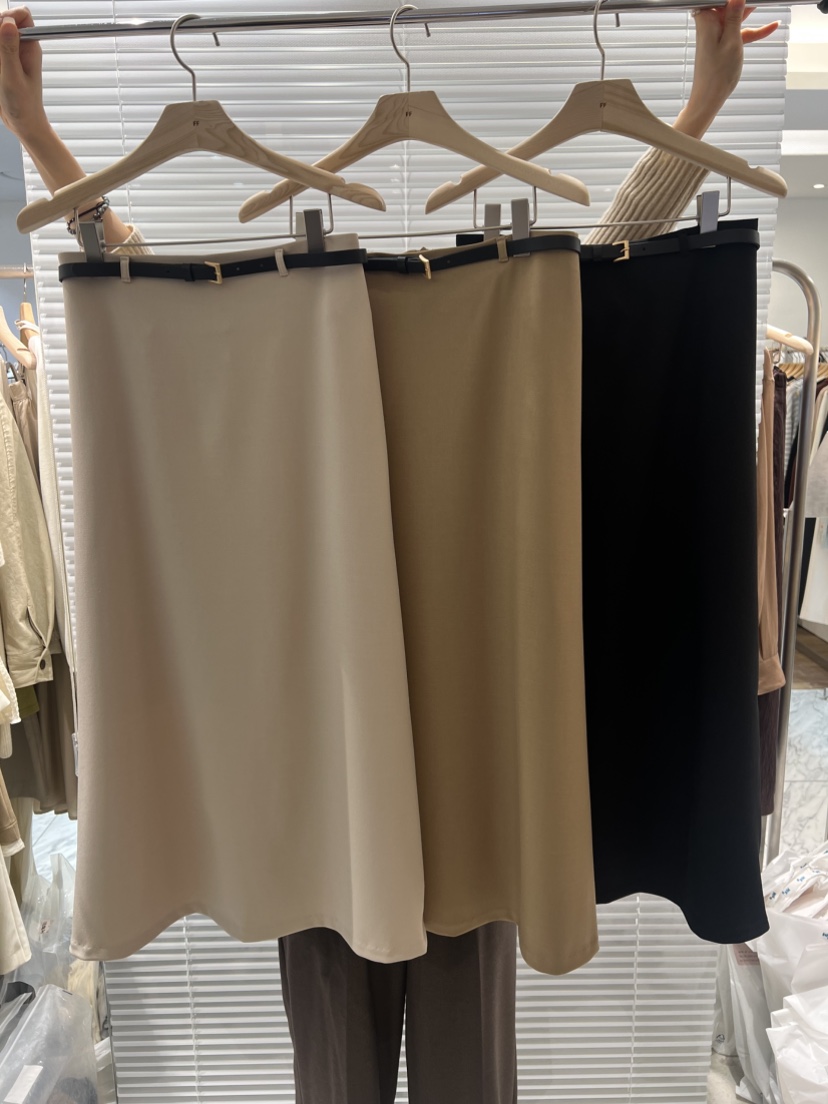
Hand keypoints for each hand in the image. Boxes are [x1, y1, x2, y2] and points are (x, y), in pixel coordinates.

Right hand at [0, 7, 48, 142]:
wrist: (23, 124)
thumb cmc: (24, 106)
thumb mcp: (13, 78)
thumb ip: (8, 50)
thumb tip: (8, 23)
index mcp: (30, 47)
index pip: (21, 15)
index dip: (8, 16)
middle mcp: (20, 47)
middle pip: (2, 21)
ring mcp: (10, 54)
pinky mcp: (2, 62)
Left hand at [677, 0, 778, 137]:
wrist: (709, 98)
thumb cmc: (716, 74)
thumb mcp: (732, 40)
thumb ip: (735, 15)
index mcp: (707, 19)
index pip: (724, 0)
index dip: (736, 0)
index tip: (747, 2)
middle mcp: (709, 24)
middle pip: (730, 5)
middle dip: (744, 4)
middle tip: (760, 4)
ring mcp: (716, 33)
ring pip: (736, 16)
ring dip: (751, 12)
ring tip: (768, 6)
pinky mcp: (722, 42)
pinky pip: (739, 31)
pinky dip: (753, 30)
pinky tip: (772, 26)